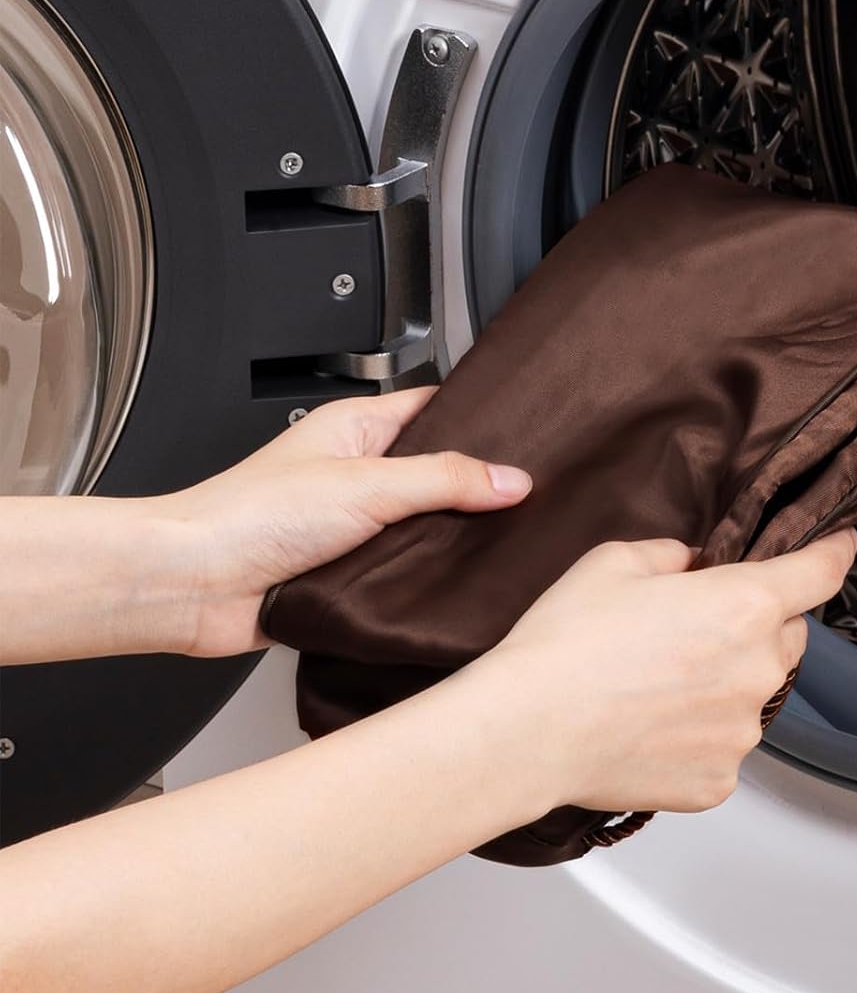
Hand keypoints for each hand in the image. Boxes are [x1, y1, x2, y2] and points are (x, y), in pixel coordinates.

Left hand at [157, 389, 530, 657]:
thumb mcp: (367, 484)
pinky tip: (450, 585)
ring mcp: (353, 525)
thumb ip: (445, 480)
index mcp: (357, 428)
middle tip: (523, 497)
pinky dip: (423, 580)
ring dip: (447, 540)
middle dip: (475, 488)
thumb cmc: (247, 516)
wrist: (192, 585)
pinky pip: (402, 573)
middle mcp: (356, 472)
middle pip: (437, 472)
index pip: (436, 407)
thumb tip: (510, 479)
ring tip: (495, 542)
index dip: (482, 417)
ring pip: (423, 527)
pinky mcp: (347, 574)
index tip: (528, 432)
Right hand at [470, 530, 856, 815]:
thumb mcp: (617, 561)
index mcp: (745, 604)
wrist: (526, 730)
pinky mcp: (719, 780)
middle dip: (754, 626)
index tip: (838, 545)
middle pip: (786, 637)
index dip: (833, 552)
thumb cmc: (567, 642)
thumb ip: (675, 556)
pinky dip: (699, 735)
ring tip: (654, 685)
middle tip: (691, 629)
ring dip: (723, 684)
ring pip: (752, 695)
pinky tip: (649, 725)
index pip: (821, 572)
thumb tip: (695, 568)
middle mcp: (758, 669)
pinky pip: (724, 747)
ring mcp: (742, 733)